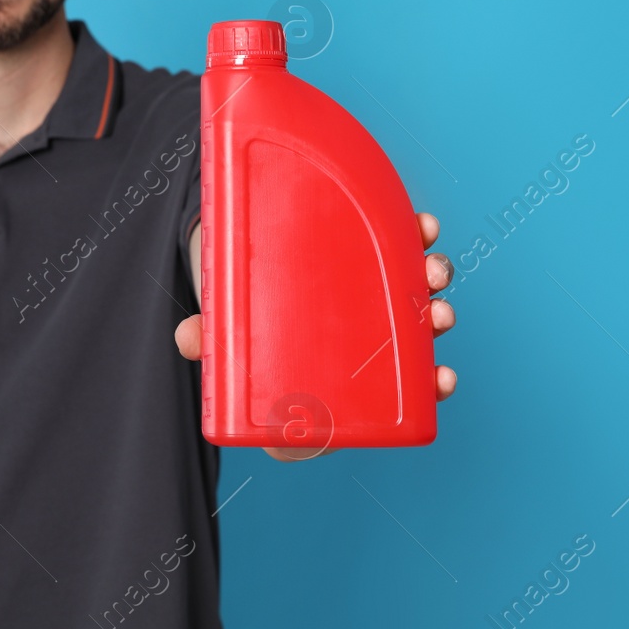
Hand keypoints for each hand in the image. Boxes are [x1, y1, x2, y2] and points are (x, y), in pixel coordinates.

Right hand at [174, 211, 457, 460]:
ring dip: (432, 286)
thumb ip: (210, 341)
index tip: (440, 381)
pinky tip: (422, 228)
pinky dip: (414, 241)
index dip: (421, 392)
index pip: (383, 399)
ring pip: (411, 302)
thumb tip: (188, 339)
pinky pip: (399, 255)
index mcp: (328, 380)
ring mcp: (366, 307)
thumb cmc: (232, 322)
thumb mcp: (221, 335)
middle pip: (407, 350)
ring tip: (432, 273)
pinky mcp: (364, 266)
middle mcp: (356, 347)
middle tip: (438, 318)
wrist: (228, 270)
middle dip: (434, 333)